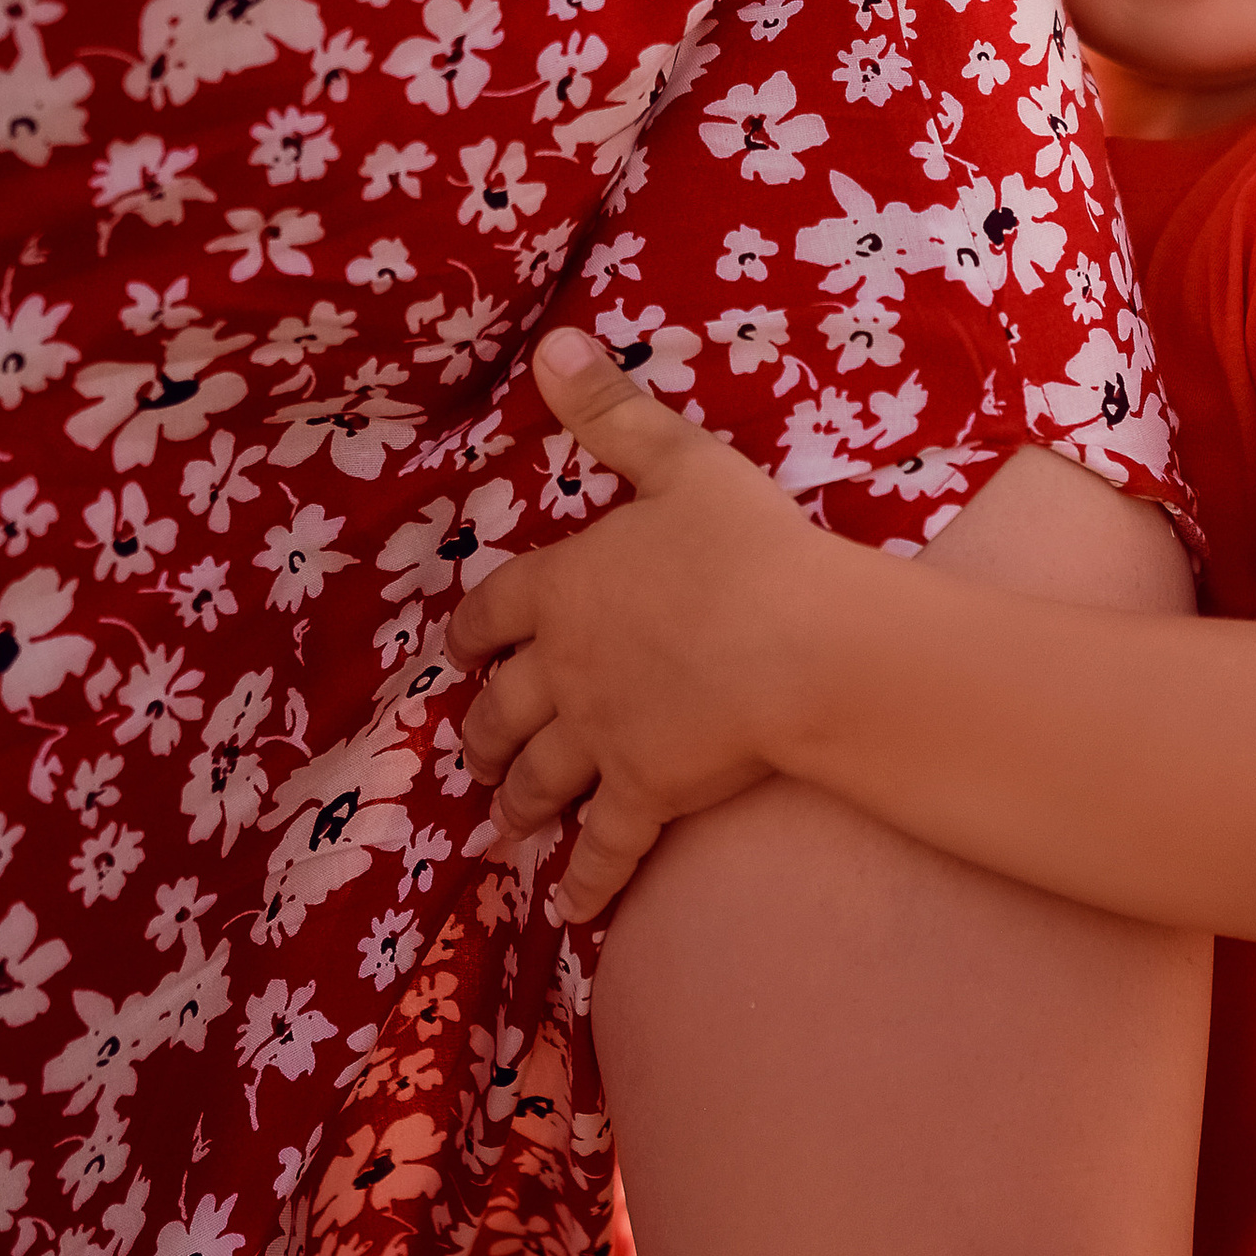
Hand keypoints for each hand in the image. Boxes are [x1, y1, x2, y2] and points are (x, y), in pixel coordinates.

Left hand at [447, 328, 825, 923]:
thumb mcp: (681, 462)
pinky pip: (604, 848)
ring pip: (539, 780)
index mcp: (564, 586)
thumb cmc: (746, 546)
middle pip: (502, 709)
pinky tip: (569, 911)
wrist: (793, 646)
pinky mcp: (643, 794)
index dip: (473, 630)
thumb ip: (613, 414)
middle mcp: (564, 669)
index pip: (493, 610)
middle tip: (478, 749)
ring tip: (505, 825)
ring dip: (517, 804)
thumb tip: (553, 345)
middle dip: (486, 732)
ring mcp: (599, 739)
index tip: (462, 648)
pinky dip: (583, 881)